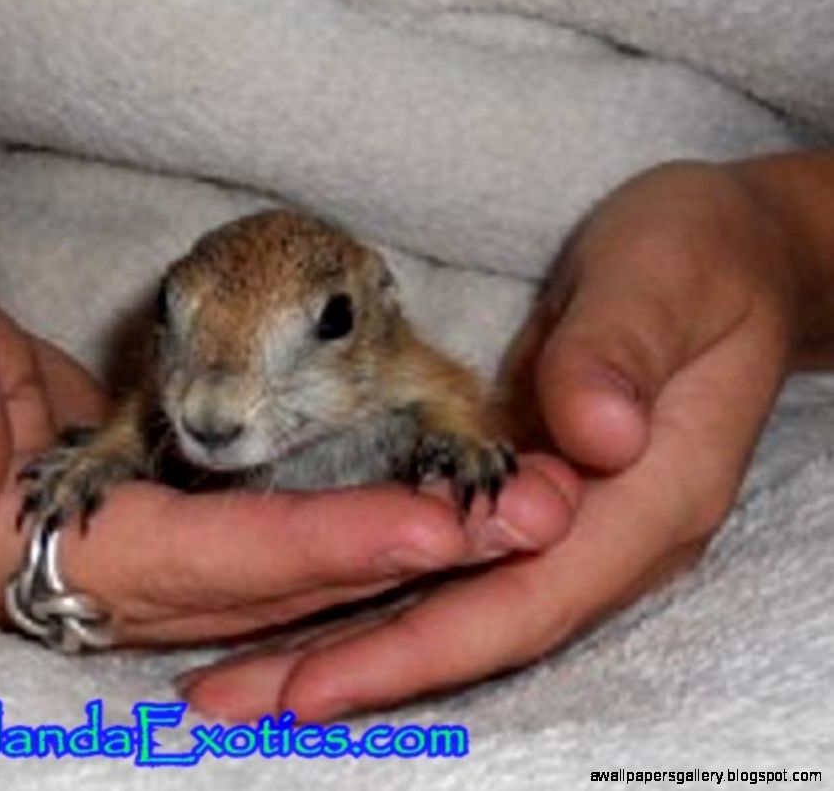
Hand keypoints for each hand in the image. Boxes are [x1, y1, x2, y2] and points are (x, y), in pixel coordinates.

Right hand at [0, 254, 575, 640]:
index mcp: (34, 553)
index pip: (203, 559)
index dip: (316, 546)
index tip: (430, 524)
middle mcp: (102, 587)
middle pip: (271, 590)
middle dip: (394, 563)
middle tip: (511, 529)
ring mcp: (142, 573)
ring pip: (288, 585)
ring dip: (395, 558)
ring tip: (500, 526)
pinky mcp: (172, 542)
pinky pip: (275, 557)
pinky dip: (354, 539)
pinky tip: (429, 516)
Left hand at [177, 161, 799, 720]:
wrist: (728, 260)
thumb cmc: (699, 260)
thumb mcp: (663, 282)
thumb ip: (622, 352)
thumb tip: (599, 436)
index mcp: (650, 500)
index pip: (524, 602)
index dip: (420, 650)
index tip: (313, 686)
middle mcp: (606, 535)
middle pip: (473, 630)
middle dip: (356, 672)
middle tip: (235, 703)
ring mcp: (570, 521)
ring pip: (455, 605)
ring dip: (353, 646)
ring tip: (246, 680)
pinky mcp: (536, 496)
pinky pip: (452, 563)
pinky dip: (380, 591)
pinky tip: (311, 607)